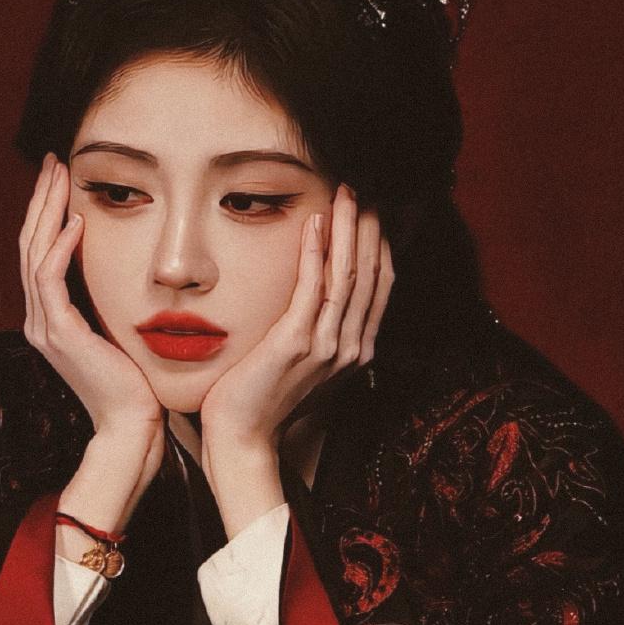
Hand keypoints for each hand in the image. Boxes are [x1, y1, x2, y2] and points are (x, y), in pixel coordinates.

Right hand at [19, 153, 166, 452]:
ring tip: (58, 176)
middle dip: (41, 200)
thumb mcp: (117, 332)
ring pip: (34, 254)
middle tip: (52, 161)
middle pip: (29, 245)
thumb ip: (106, 303)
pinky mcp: (60, 334)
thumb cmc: (134, 384)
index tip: (60, 177)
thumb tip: (119, 269)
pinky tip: (75, 220)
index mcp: (48, 318)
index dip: (46, 212)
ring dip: (46, 211)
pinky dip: (60, 247)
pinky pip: (51, 280)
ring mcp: (44, 327)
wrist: (131, 427)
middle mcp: (38, 319)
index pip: (39, 252)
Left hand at [198, 181, 392, 461]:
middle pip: (372, 274)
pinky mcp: (297, 344)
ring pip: (349, 276)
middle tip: (365, 187)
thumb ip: (320, 329)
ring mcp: (327, 347)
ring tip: (347, 194)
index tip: (375, 208)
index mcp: (356, 350)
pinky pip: (312, 289)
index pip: (381, 285)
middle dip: (370, 227)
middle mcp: (350, 347)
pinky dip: (316, 253)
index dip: (381, 243)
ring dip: (348, 229)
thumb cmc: (264, 397)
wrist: (242, 437)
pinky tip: (315, 224)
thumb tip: (320, 293)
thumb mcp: (304, 361)